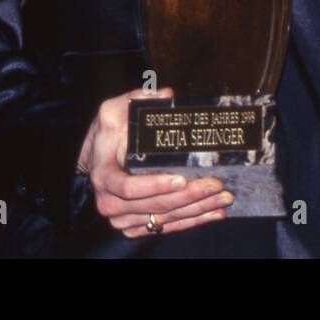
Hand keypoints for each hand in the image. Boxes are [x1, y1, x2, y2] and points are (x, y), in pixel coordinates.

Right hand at [78, 86, 230, 238]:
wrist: (97, 161)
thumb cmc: (108, 134)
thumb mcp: (114, 111)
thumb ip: (137, 99)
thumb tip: (166, 94)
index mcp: (104, 176)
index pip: (128, 188)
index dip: (155, 186)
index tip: (181, 179)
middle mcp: (111, 202)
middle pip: (154, 205)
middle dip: (188, 197)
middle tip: (215, 185)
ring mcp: (124, 218)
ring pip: (164, 218)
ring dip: (197, 209)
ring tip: (222, 198)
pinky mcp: (137, 226)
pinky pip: (167, 226)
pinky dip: (192, 221)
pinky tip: (214, 212)